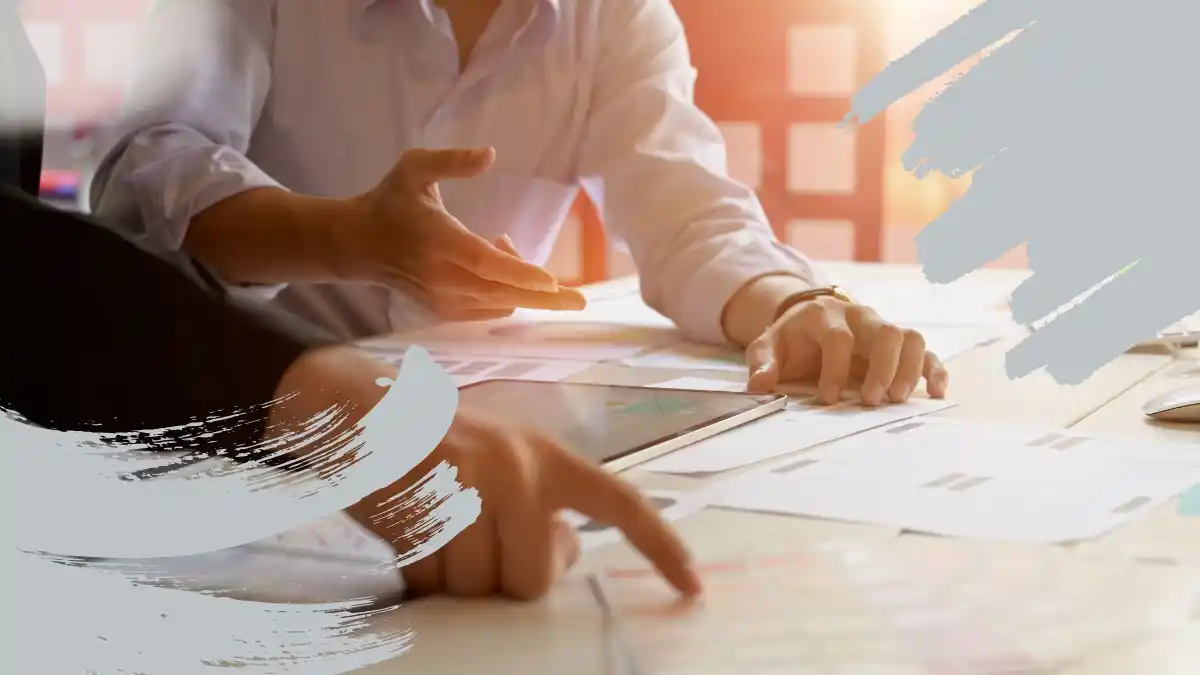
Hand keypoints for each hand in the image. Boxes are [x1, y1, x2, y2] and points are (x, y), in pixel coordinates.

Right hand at [347, 408, 701, 600]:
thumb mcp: (502, 458)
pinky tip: (409, 526)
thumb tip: (562, 557)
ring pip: (477, 586)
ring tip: (434, 524)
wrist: (355, 403)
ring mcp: (467, 487)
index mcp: (546, 456)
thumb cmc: (437, 440)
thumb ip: (540, 505)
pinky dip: (418, 570)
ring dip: (452, 574)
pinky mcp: (419, 506)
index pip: (619, 503)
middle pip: (532, 578)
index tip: (692, 587)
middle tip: (470, 536)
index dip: (660, 547)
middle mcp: (517, 468)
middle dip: (501, 576)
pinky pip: (430, 580)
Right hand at [351, 147, 585, 320]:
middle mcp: (443, 278)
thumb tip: (490, 155)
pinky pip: (489, 309)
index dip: (519, 273)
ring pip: (499, 303)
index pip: (484, 264)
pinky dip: (506, 292)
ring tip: (505, 243)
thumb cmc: (390, 201)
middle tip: (581, 301)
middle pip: (502, 294)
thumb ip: (451, 161)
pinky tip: (498, 262)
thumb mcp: (414, 168)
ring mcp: (443, 300)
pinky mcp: (445, 312)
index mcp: (439, 242)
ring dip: (521, 283)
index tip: (552, 281)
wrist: (358, 245)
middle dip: (544, 298)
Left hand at [745, 295, 948, 405]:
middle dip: (882, 368)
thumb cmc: (791, 340)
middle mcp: (860, 317)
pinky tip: (935, 392)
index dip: (835, 367)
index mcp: (826, 315)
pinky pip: (925, 351)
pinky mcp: (898, 344)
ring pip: (910, 338)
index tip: (828, 397)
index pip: (838, 337)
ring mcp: (882, 328)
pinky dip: (934, 369)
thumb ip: (762, 361)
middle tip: (872, 401)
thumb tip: (759, 384)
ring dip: (909, 369)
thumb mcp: (768, 346)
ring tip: (897, 400)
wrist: (809, 322)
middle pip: (885, 333)